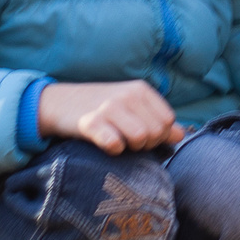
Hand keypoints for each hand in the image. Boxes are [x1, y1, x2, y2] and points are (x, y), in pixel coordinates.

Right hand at [36, 81, 180, 152]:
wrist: (58, 102)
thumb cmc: (100, 108)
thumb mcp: (130, 108)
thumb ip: (156, 120)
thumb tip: (181, 135)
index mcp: (141, 89)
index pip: (168, 120)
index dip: (159, 135)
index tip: (143, 136)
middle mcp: (127, 95)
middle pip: (157, 131)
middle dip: (147, 143)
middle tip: (129, 141)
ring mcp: (109, 107)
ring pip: (140, 137)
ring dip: (131, 148)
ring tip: (119, 142)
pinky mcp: (90, 122)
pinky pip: (115, 144)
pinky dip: (114, 149)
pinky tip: (106, 145)